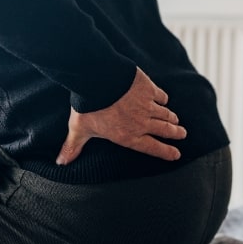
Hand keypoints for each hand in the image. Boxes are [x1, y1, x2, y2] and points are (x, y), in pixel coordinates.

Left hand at [56, 67, 186, 164]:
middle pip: (164, 130)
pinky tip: (163, 99)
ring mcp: (147, 105)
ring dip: (171, 118)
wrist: (98, 80)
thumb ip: (73, 147)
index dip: (165, 152)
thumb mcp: (79, 129)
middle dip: (175, 134)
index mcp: (127, 136)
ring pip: (165, 114)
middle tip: (182, 134)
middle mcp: (141, 123)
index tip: (176, 154)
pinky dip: (163, 98)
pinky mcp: (149, 88)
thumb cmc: (88, 107)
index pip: (152, 147)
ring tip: (176, 120)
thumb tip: (60, 163)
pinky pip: (161, 95)